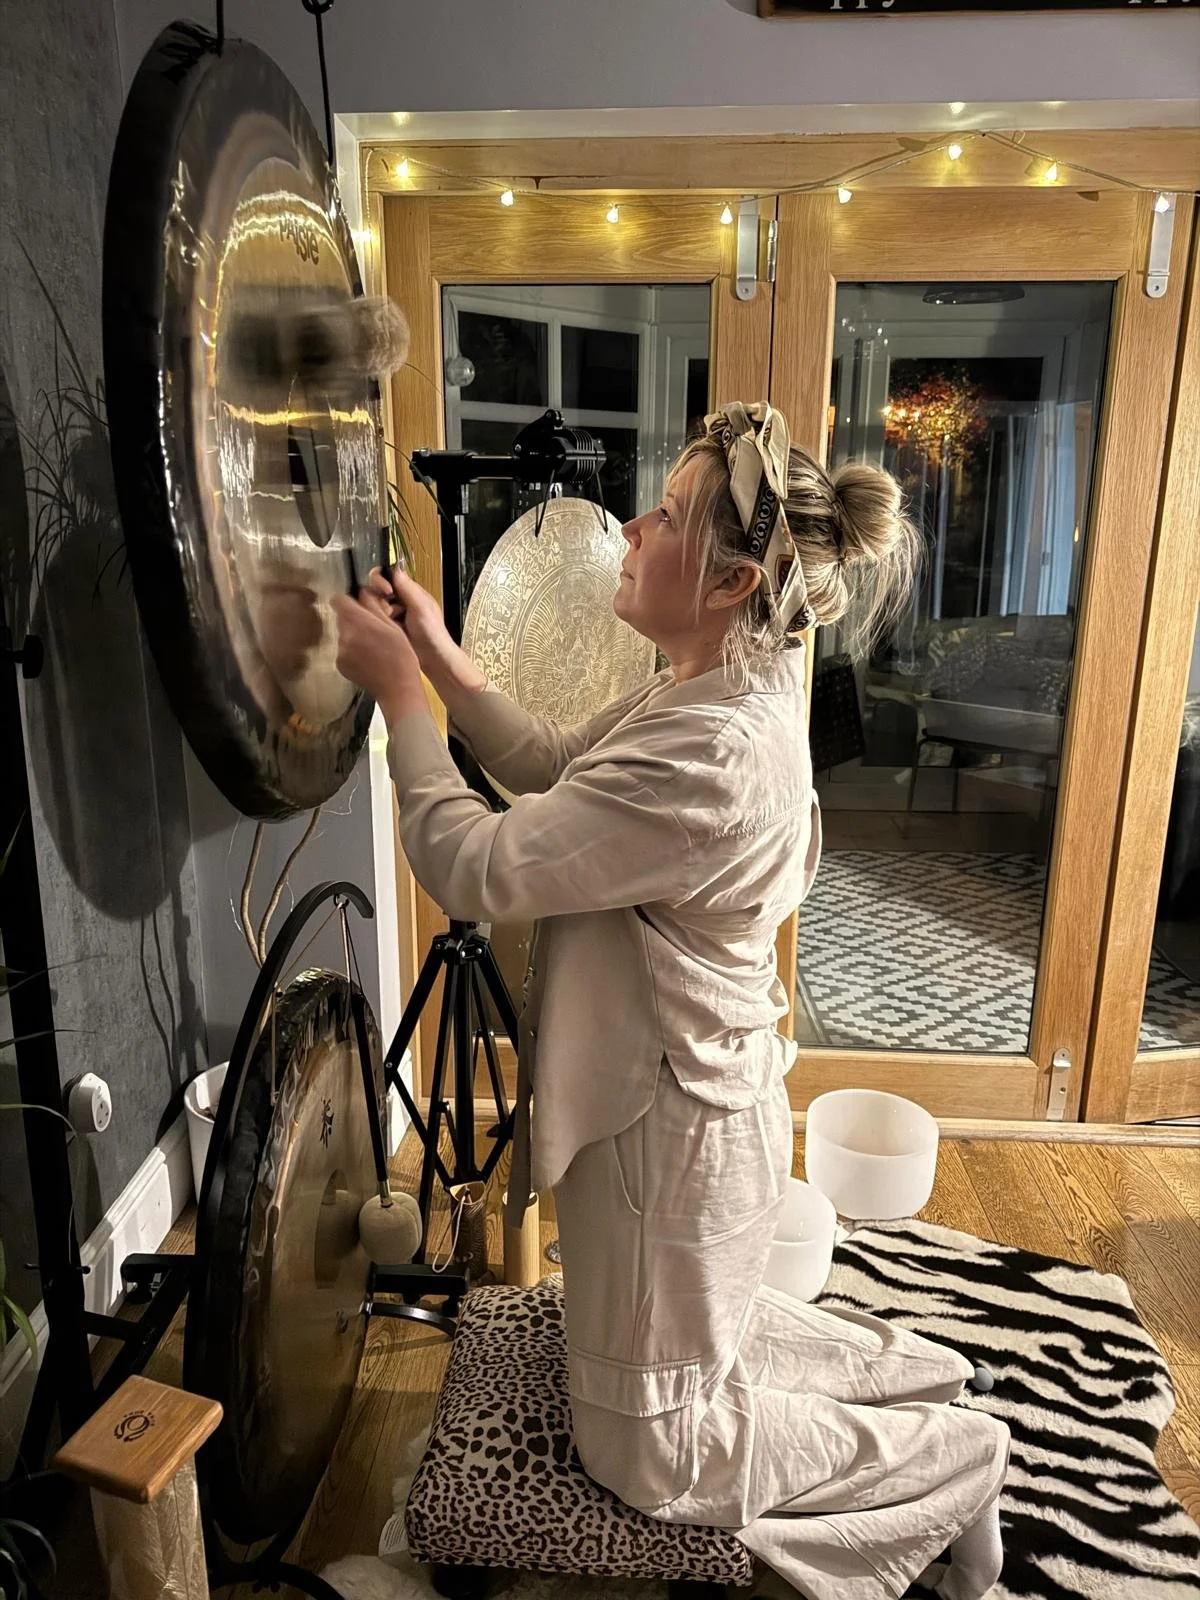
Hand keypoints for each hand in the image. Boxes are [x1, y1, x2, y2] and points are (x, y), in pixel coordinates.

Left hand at [332, 590, 426, 723]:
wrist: (398, 688)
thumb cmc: (401, 655)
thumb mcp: (392, 625)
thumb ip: (373, 606)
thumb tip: (362, 592)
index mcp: (358, 621)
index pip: (339, 600)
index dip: (349, 600)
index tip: (360, 606)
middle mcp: (344, 635)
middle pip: (341, 617)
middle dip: (354, 619)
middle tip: (372, 628)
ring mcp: (340, 651)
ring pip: (343, 634)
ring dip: (353, 635)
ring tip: (372, 646)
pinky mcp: (340, 665)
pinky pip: (343, 650)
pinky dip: (352, 651)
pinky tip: (367, 658)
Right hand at [367, 567, 450, 669]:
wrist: (432, 658)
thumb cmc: (433, 632)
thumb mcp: (421, 607)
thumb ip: (408, 588)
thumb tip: (395, 569)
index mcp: (411, 591)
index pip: (389, 576)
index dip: (382, 581)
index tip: (385, 592)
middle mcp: (400, 600)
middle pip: (377, 590)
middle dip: (380, 601)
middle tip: (390, 613)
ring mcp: (393, 614)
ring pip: (374, 605)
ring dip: (380, 613)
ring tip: (393, 624)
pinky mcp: (388, 627)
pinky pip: (375, 619)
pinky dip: (379, 623)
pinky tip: (388, 630)